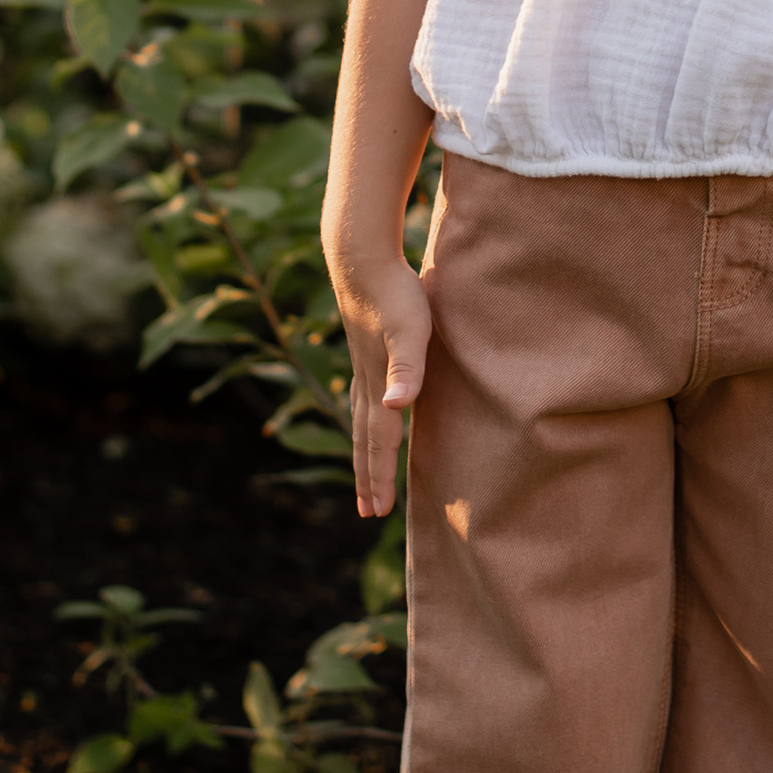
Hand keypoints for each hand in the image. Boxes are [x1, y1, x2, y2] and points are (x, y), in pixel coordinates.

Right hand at [338, 252, 432, 519]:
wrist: (363, 260)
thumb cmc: (395, 295)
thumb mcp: (410, 332)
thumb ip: (407, 369)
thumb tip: (396, 406)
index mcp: (379, 386)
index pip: (380, 442)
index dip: (379, 476)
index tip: (377, 512)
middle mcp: (367, 383)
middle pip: (366, 439)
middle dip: (368, 476)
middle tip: (368, 511)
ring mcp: (364, 367)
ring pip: (362, 422)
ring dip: (364, 452)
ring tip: (366, 474)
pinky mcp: (367, 351)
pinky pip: (365, 400)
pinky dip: (366, 421)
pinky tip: (373, 416)